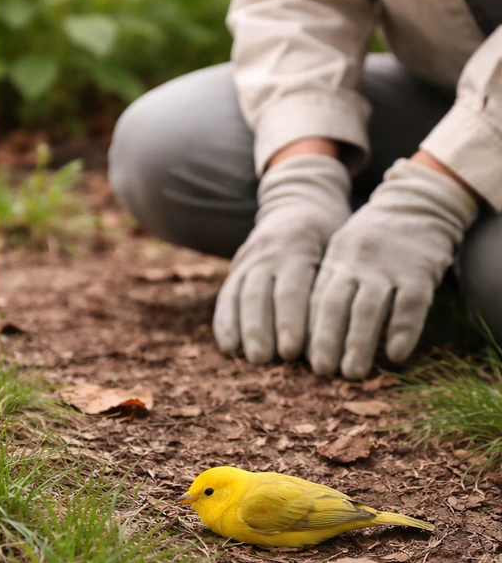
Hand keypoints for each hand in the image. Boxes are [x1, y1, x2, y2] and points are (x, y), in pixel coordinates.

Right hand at [213, 153, 351, 363]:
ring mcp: (248, 259)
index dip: (289, 321)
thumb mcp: (338, 248)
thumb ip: (331, 284)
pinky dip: (225, 323)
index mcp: (298, 245)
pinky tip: (228, 347)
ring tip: (249, 358)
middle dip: (260, 330)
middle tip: (265, 360)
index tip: (293, 351)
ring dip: (242, 330)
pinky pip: (226, 297)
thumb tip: (339, 334)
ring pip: (239, 297)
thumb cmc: (331, 234)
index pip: (291, 289)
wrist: (301, 201)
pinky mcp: (236, 268)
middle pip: (259, 295)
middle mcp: (267, 252)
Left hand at [308, 158, 478, 378]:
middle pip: (334, 306)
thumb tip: (300, 334)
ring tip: (352, 373)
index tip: (292, 357)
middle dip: (325, 340)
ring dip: (359, 343)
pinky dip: (402, 330)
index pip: (312, 298)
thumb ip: (324, 286)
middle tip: (321, 371)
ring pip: (369, 309)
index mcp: (332, 260)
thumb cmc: (370, 240)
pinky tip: (396, 355)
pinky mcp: (420, 272)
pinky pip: (410, 305)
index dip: (303, 329)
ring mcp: (388, 267)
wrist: (416, 203)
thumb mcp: (339, 253)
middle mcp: (356, 263)